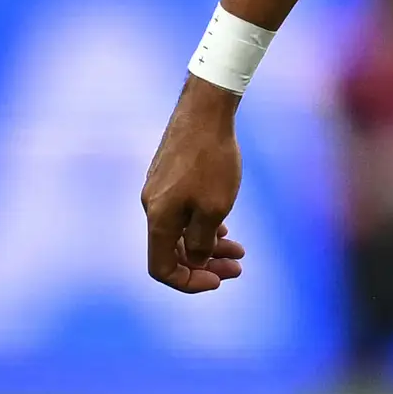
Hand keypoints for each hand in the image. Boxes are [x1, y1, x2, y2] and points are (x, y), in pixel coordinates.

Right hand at [141, 80, 249, 291]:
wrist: (205, 112)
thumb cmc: (212, 160)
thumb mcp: (214, 209)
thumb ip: (202, 241)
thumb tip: (196, 259)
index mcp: (158, 219)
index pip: (162, 268)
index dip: (189, 282)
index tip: (219, 281)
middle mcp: (152, 207)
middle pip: (174, 251)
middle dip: (206, 264)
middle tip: (238, 268)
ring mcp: (159, 191)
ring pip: (181, 230)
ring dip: (208, 245)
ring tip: (239, 249)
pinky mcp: (168, 176)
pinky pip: (182, 212)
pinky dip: (202, 224)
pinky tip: (224, 227)